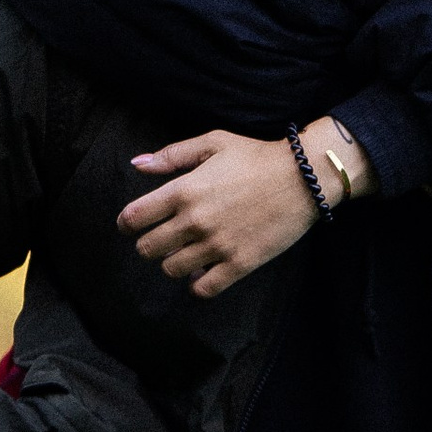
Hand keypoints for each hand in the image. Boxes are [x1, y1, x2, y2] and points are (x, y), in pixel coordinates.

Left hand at [119, 117, 372, 298]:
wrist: (304, 177)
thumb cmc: (258, 157)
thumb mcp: (214, 143)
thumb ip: (172, 155)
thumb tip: (137, 165)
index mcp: (184, 190)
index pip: (134, 217)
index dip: (127, 223)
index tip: (134, 223)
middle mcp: (195, 221)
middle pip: (147, 249)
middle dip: (149, 244)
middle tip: (162, 238)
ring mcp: (217, 245)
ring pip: (171, 269)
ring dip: (173, 262)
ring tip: (186, 252)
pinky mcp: (239, 263)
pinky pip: (203, 288)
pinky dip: (197, 284)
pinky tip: (203, 271)